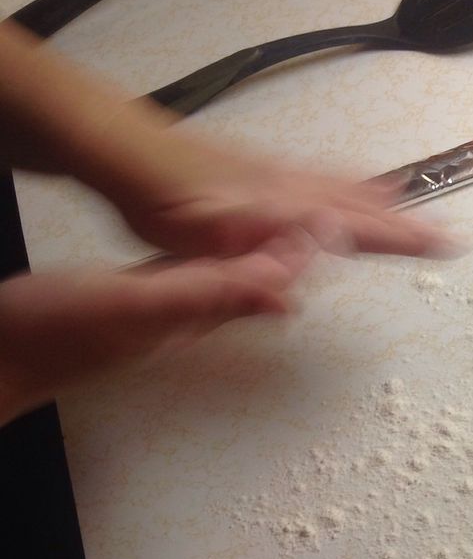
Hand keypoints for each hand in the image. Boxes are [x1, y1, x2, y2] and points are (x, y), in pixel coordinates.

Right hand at [0, 227, 313, 425]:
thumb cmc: (51, 335)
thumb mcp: (133, 304)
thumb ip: (207, 291)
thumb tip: (280, 287)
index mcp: (190, 314)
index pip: (262, 280)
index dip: (298, 252)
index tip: (334, 223)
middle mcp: (181, 316)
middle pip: (253, 284)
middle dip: (290, 258)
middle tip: (329, 227)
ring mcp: (154, 311)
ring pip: (223, 282)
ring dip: (257, 260)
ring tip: (288, 237)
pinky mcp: (124, 301)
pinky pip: (184, 278)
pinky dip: (208, 259)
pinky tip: (205, 251)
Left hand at [102, 127, 453, 262]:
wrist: (119, 145)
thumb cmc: (156, 199)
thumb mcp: (199, 243)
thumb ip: (251, 262)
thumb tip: (306, 277)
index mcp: (281, 206)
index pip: (354, 226)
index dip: (401, 238)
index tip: (445, 244)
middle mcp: (287, 184)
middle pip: (359, 204)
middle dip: (404, 222)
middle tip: (447, 235)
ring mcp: (273, 171)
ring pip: (339, 185)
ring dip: (377, 200)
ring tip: (410, 205)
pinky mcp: (256, 166)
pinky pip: (316, 174)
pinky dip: (343, 182)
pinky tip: (342, 185)